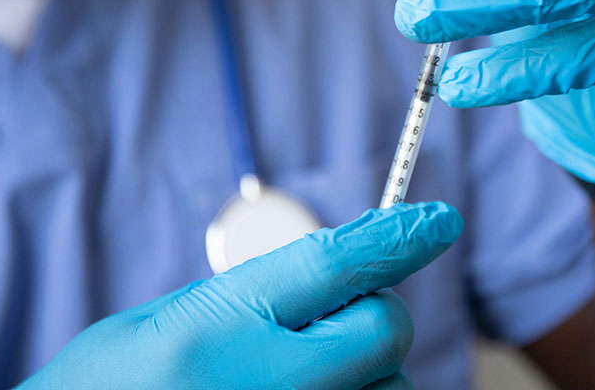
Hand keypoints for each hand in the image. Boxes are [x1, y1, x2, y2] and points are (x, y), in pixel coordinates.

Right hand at [18, 202, 462, 389]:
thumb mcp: (154, 325)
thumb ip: (243, 298)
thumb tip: (328, 275)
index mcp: (216, 330)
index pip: (332, 263)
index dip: (394, 235)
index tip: (440, 220)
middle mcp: (263, 384)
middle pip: (383, 329)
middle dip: (375, 312)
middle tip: (330, 319)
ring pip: (391, 386)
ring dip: (367, 371)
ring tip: (295, 378)